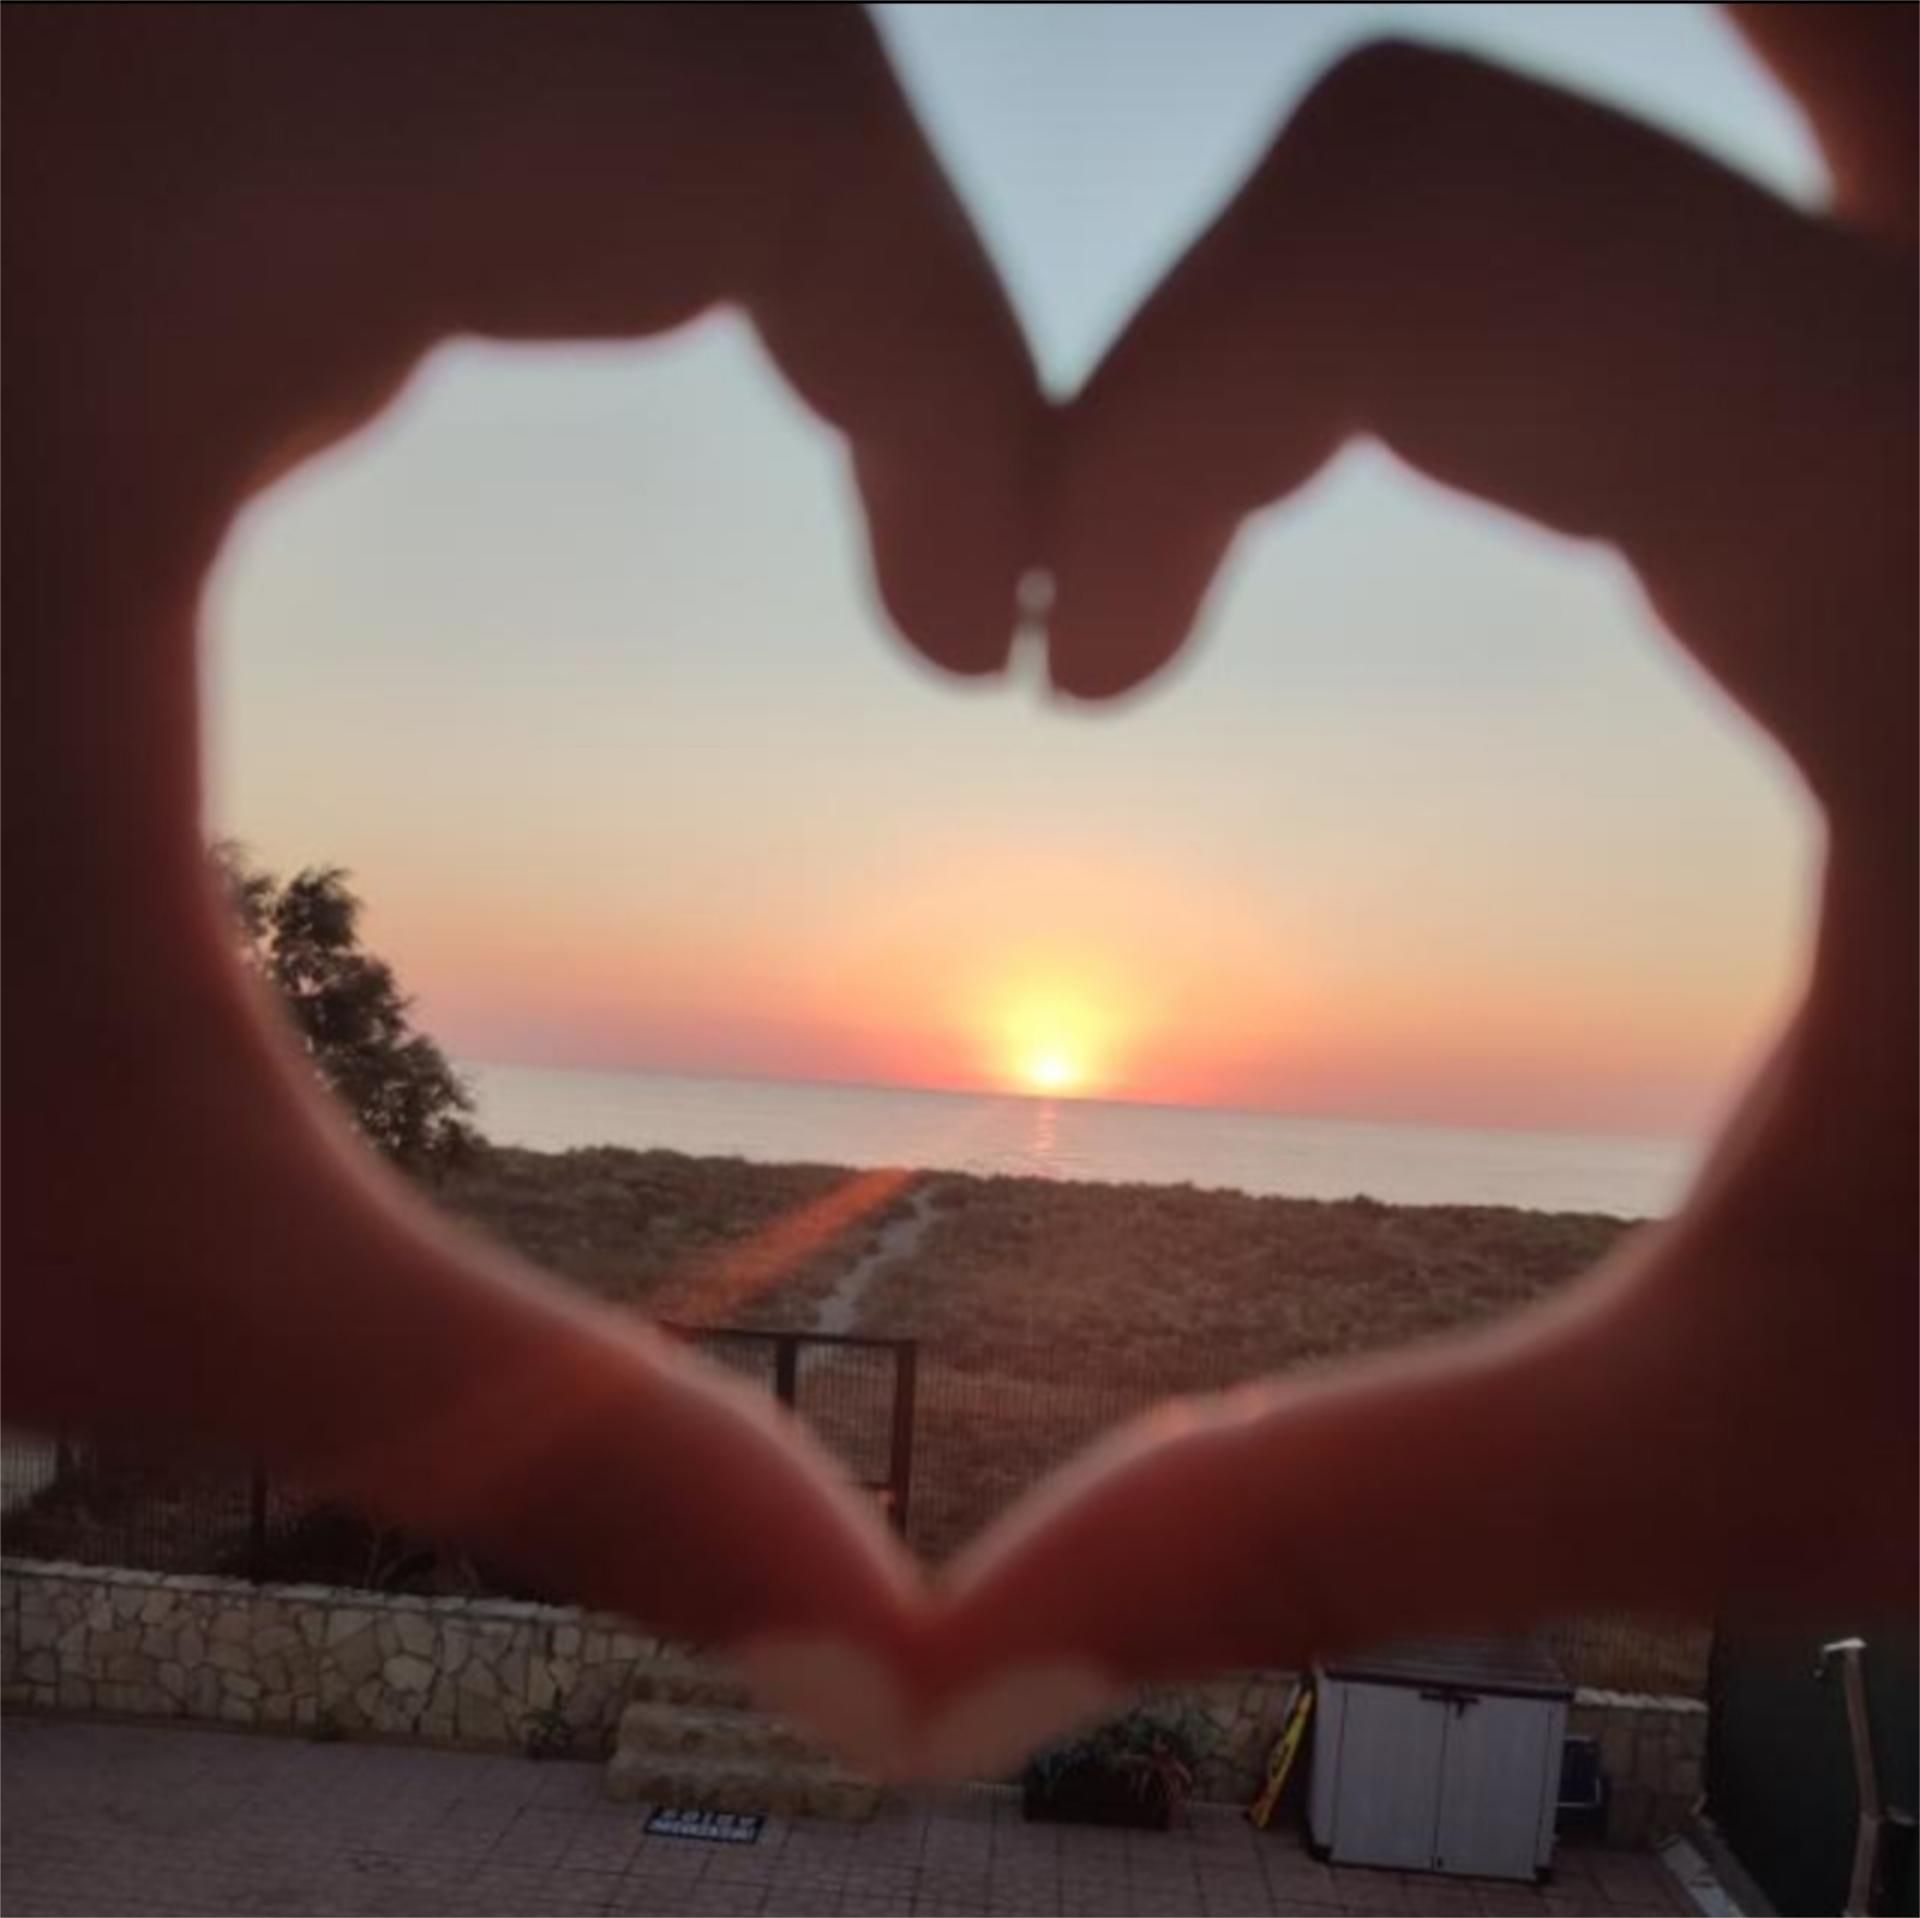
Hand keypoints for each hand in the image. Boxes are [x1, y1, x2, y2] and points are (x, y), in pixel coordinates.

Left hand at [4, 3, 1044, 1659]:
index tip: (987, 653)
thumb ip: (502, 1417)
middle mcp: (128, 39)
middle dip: (870, 282)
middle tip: (948, 566)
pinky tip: (486, 366)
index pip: (755, 114)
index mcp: (156, 183)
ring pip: (550, 20)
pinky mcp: (65, 113)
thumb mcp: (91, 1204)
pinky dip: (521, 176)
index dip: (963, 373)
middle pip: (690, 24)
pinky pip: (382, 47)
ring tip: (817, 445)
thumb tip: (857, 1645)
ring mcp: (91, 55)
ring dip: (701, 210)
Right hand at [918, 6, 1915, 1744]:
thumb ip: (1361, 1512)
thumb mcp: (1803, 1430)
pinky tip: (1654, 388)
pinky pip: (1891, 134)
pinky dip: (1755, 168)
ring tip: (1446, 348)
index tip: (1080, 650)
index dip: (1136, 408)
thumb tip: (978, 1651)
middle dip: (1386, 106)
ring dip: (1636, 80)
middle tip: (1254, 309)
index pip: (1390, 223)